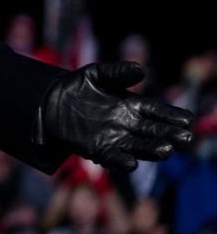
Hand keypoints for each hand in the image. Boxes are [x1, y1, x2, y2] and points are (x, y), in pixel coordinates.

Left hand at [40, 61, 195, 171]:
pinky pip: (113, 157)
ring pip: (138, 147)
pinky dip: (122, 161)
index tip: (186, 119)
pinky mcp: (97, 149)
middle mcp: (126, 124)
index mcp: (130, 106)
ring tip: (166, 150)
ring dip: (152, 150)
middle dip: (169, 135)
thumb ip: (116, 72)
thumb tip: (141, 70)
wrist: (47, 103)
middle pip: (153, 131)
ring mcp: (113, 138)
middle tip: (186, 138)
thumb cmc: (74, 87)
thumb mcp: (94, 75)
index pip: (156, 111)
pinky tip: (131, 163)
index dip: (171, 115)